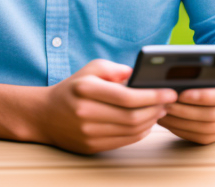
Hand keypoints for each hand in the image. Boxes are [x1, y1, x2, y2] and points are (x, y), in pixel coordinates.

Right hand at [37, 59, 176, 154]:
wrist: (45, 115)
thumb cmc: (72, 88)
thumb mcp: (90, 69)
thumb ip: (115, 69)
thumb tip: (138, 76)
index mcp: (86, 89)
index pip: (127, 97)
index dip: (152, 96)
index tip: (169, 92)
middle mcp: (86, 112)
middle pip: (132, 116)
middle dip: (156, 109)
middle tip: (169, 101)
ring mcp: (88, 132)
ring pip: (131, 131)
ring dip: (151, 121)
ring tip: (159, 110)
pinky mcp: (91, 146)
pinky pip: (124, 141)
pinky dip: (140, 132)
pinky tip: (146, 122)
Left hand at [158, 76, 214, 143]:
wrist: (210, 93)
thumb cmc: (201, 78)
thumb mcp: (199, 72)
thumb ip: (193, 74)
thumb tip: (175, 77)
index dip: (203, 96)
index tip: (182, 94)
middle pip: (210, 115)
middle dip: (185, 110)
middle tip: (166, 104)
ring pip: (203, 128)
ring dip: (179, 121)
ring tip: (162, 111)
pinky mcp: (213, 136)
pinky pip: (196, 137)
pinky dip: (178, 129)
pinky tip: (165, 120)